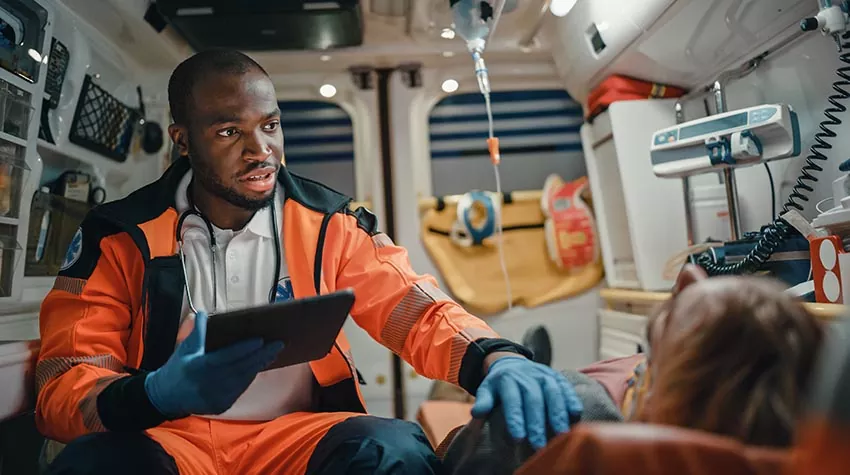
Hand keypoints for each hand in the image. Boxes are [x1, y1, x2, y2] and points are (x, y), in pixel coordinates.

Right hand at [144, 311, 283, 418]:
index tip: (260, 339)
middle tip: (278, 344)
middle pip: (240, 368)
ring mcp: (215, 397)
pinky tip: (260, 366)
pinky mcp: (221, 406)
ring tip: (273, 353)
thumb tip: (202, 312)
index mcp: (198, 367)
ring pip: (243, 380)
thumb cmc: (176, 368)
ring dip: (259, 366)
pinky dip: (250, 377)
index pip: (227, 356)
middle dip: (261, 355)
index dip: (244, 349)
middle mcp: (208, 384)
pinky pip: (240, 390)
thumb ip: (196, 332)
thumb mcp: (184, 349)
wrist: (164, 397)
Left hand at [471, 356, 582, 449]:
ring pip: (552, 392)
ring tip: (561, 434)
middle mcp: (527, 376)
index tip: (518, 438)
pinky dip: (572, 400)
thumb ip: (484, 400)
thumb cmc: (499, 383)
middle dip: (537, 422)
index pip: (512, 400)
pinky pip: (566, 387)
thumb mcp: (487, 388)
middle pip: (533, 398)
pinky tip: (575, 415)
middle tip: (539, 444)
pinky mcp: (556, 376)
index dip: (515, 418)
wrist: (512, 361)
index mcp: (507, 379)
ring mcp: (543, 375)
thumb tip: (476, 413)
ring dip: (558, 413)